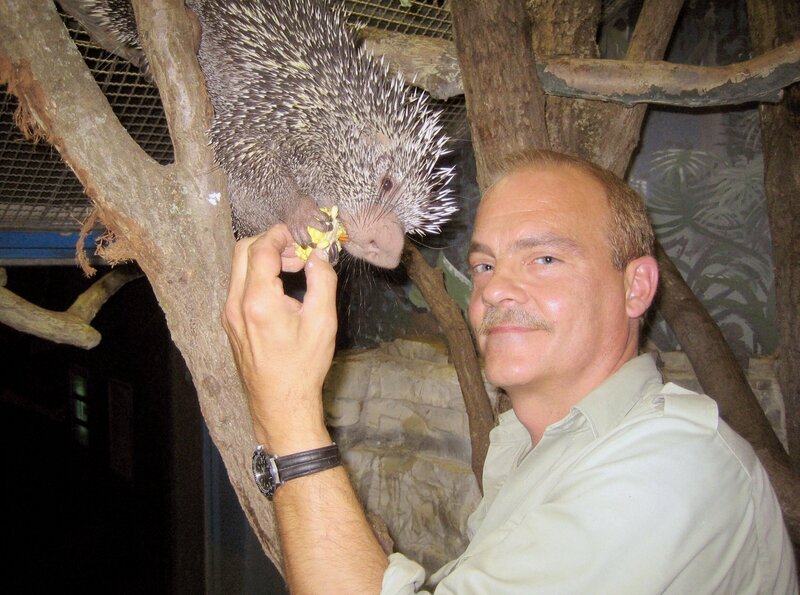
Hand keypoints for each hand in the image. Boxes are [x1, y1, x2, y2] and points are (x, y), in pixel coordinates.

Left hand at [223, 224, 337, 453]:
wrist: (280, 404)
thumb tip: (318, 254)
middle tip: (297, 252)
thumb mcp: (323, 322)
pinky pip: (238, 286)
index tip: (300, 235)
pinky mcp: (230, 324)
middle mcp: (235, 304)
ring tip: (293, 271)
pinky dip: (257, 276)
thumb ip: (322, 281)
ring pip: (238, 268)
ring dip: (263, 259)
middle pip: (242, 251)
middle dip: (270, 242)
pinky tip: (280, 290)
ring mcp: (229, 315)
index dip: (280, 235)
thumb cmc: (303, 366)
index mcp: (258, 301)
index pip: (261, 249)